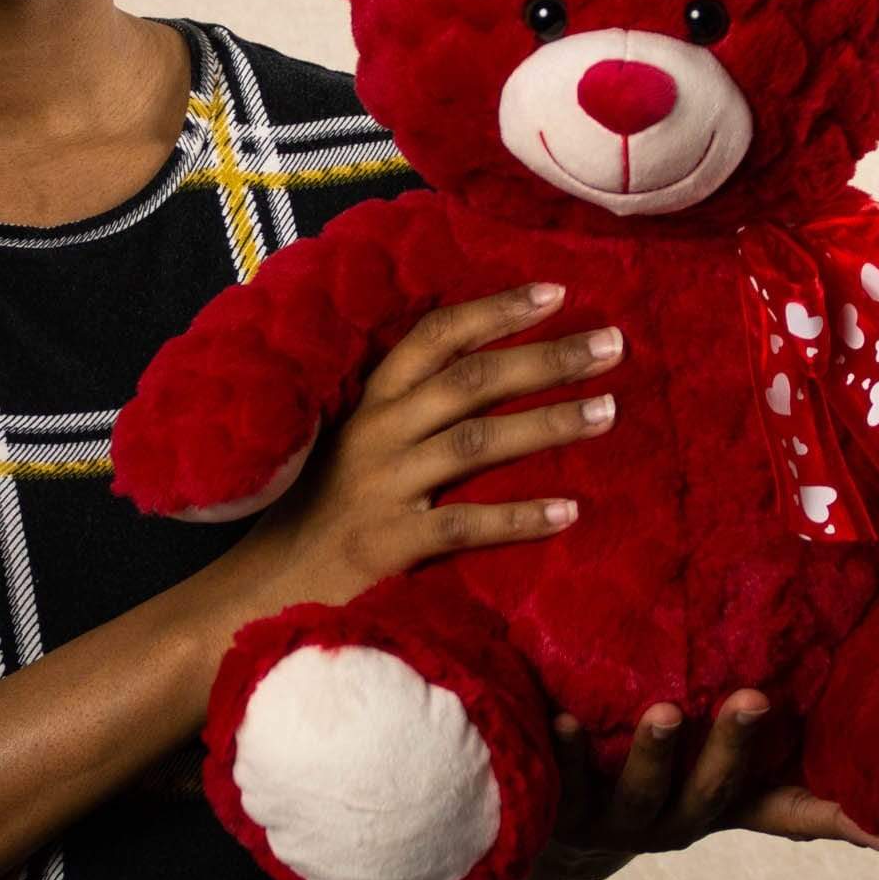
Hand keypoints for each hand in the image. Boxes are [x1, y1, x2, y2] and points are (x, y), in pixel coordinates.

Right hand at [224, 282, 622, 618]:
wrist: (267, 587)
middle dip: (545, 358)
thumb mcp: (357, 443)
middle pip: (471, 381)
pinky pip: (463, 526)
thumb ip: (412, 409)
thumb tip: (494, 373)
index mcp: (372, 402)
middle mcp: (378, 434)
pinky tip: (569, 511)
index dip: (496, 310)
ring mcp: (383, 488)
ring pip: (475, 444)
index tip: (556, 292)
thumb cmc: (325, 510)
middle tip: (612, 344)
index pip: (437, 337)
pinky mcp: (389, 544)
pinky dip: (518, 518)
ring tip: (608, 412)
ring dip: (546, 424)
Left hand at [525, 692, 878, 879]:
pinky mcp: (561, 817)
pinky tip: (561, 718)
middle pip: (714, 791)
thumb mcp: (690, 765)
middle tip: (754, 698)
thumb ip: (740, 739)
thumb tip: (809, 671)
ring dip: (657, 753)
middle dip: (734, 747)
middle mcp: (673, 822)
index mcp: (712, 805)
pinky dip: (568, 752)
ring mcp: (616, 824)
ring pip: (644, 794)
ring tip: (665, 712)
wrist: (539, 839)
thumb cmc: (630, 779)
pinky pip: (568, 784)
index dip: (835, 816)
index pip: (785, 812)